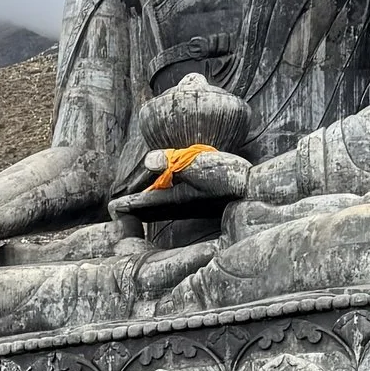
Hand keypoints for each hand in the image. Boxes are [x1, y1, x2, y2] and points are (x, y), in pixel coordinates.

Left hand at [114, 145, 253, 214]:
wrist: (256, 192)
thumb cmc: (230, 178)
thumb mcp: (202, 164)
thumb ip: (174, 161)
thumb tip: (148, 159)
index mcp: (178, 197)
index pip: (147, 201)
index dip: (129, 204)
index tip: (113, 208)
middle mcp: (182, 204)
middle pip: (151, 209)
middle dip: (135, 210)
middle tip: (117, 211)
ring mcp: (193, 206)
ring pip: (162, 208)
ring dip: (147, 208)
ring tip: (135, 208)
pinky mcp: (204, 204)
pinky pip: (175, 205)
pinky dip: (162, 205)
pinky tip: (165, 202)